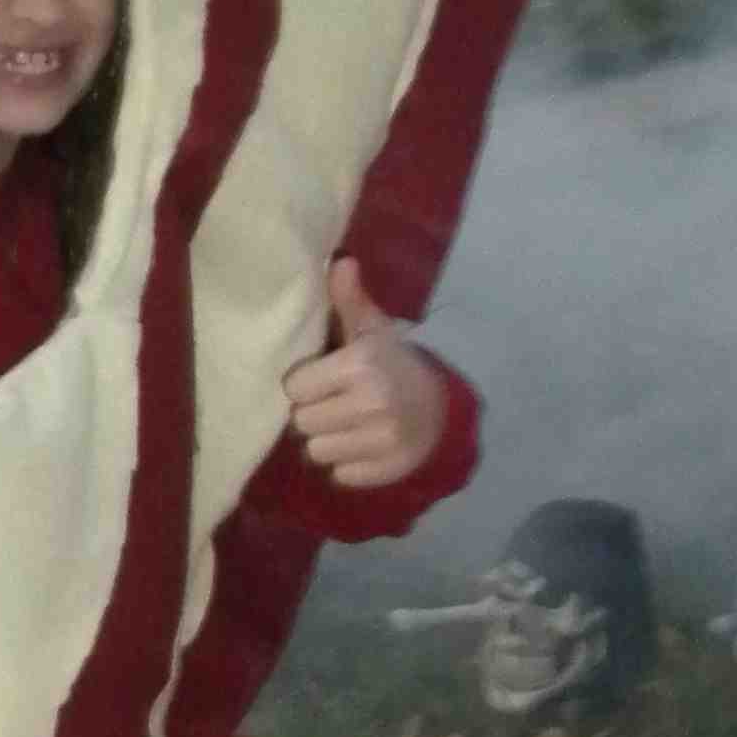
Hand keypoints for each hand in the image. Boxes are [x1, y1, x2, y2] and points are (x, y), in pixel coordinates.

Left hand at [281, 259, 445, 487]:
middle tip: (336, 403)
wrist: (441, 408)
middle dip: (315, 413)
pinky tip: (363, 445)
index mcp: (361, 365)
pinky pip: (339, 475)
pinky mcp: (386, 470)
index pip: (295, 387)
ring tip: (347, 425)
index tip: (325, 378)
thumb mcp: (373, 331)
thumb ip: (349, 300)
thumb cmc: (392, 364)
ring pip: (316, 452)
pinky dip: (347, 464)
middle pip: (302, 422)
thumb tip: (339, 261)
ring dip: (327, 440)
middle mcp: (372, 403)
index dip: (306, 383)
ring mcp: (381, 440)